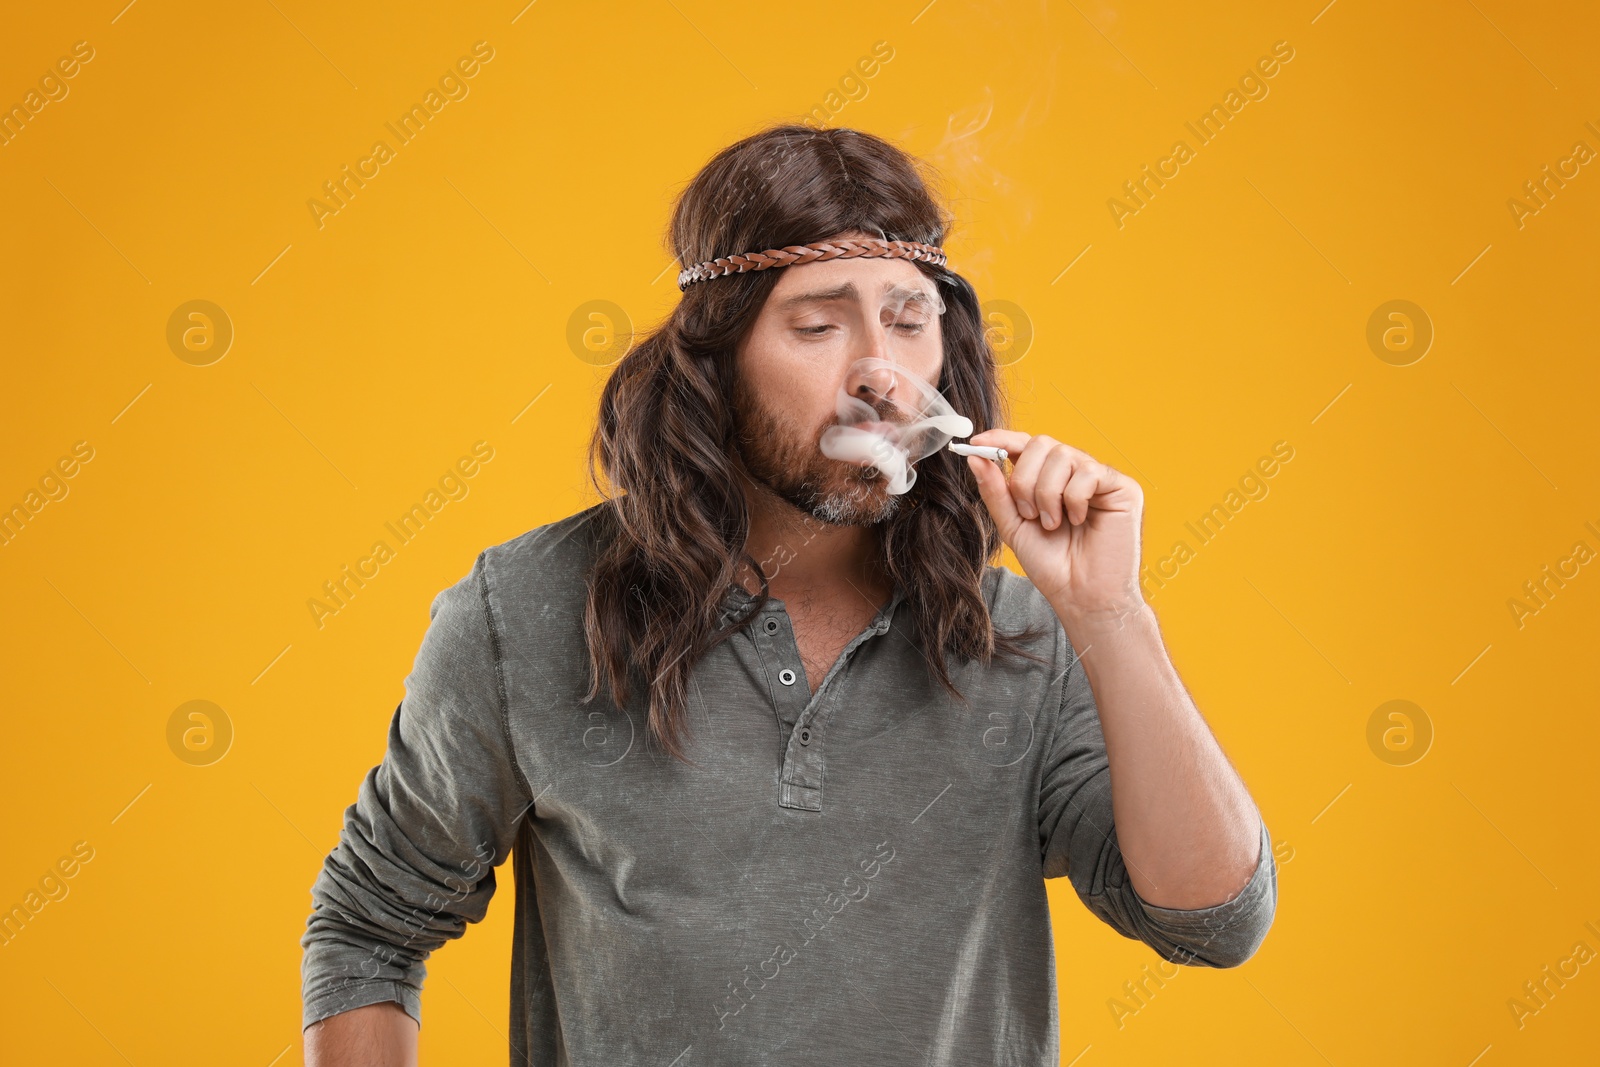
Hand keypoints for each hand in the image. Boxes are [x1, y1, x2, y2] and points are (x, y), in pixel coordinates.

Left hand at [964, 429, 1146, 623]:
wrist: (1081, 595)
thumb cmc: (1052, 565)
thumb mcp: (1013, 525)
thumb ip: (995, 491)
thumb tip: (975, 457)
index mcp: (1047, 478)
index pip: (1024, 445)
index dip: (1000, 438)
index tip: (976, 442)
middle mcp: (1073, 472)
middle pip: (1041, 444)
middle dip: (1025, 479)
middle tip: (1030, 514)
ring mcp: (1098, 477)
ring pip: (1063, 455)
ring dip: (1048, 494)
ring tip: (1053, 524)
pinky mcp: (1122, 487)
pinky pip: (1089, 472)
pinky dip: (1074, 499)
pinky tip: (1079, 520)